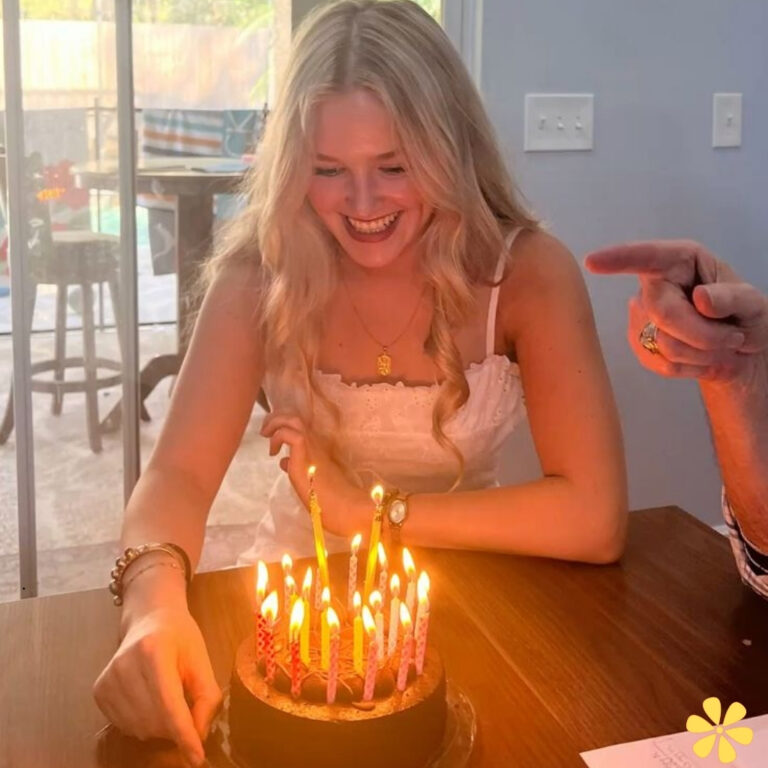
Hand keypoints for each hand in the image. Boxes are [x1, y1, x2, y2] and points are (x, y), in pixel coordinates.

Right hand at [93, 603, 220, 767]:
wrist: (149, 618)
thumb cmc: (180, 638)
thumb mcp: (201, 660)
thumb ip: (206, 697)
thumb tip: (198, 736)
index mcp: (154, 652)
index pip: (169, 704)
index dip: (184, 734)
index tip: (196, 757)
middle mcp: (125, 665)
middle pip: (154, 720)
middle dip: (176, 726)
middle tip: (186, 707)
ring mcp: (108, 679)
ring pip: (139, 728)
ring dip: (160, 727)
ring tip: (168, 700)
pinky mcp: (99, 690)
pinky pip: (124, 726)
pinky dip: (142, 724)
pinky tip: (149, 702)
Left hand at [259, 412, 368, 535]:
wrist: (344, 507)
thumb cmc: (330, 499)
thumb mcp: (308, 478)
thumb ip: (296, 466)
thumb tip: (282, 461)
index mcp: (317, 449)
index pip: (300, 427)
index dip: (285, 425)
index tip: (272, 436)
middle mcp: (315, 443)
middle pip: (295, 417)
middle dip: (276, 419)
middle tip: (265, 432)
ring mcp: (311, 447)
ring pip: (292, 420)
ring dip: (275, 424)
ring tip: (266, 435)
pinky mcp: (304, 453)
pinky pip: (288, 434)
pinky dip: (277, 438)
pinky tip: (274, 453)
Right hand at [585, 240, 767, 384]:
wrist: (740, 353)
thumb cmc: (746, 317)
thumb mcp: (754, 304)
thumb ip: (733, 298)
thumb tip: (701, 297)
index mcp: (682, 261)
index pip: (647, 257)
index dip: (619, 259)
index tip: (592, 262)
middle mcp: (657, 285)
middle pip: (663, 313)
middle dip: (703, 333)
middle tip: (733, 338)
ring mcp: (643, 316)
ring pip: (664, 343)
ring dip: (702, 353)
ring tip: (719, 346)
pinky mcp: (640, 344)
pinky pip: (663, 363)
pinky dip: (691, 367)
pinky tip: (701, 357)